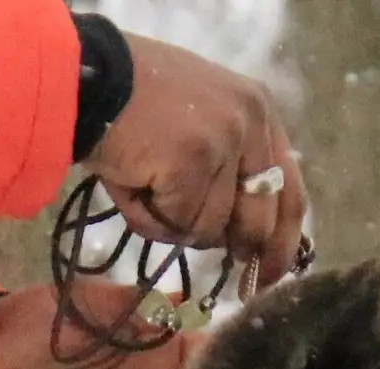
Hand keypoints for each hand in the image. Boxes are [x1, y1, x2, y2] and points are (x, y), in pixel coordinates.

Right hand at [87, 34, 306, 289]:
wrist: (90, 80)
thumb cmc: (137, 110)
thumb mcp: (201, 128)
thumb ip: (232, 170)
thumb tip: (243, 242)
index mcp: (259, 110)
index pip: (289, 192)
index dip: (282, 243)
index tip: (269, 277)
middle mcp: (250, 120)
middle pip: (258, 220)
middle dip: (236, 249)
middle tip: (220, 265)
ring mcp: (224, 139)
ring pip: (211, 228)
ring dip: (174, 225)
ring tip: (146, 188)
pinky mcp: (193, 161)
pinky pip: (178, 224)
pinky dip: (150, 219)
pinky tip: (133, 186)